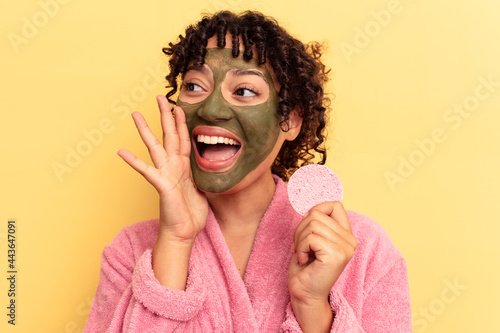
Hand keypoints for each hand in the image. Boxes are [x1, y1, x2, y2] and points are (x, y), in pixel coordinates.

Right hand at [117, 95, 207, 242]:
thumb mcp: (202, 189)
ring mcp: (165, 174)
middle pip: (168, 135)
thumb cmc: (190, 214)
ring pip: (154, 147)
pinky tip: (121, 152)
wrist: (184, 234)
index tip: (179, 107)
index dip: (181, 123)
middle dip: (165, 115)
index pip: (183, 139)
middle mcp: (172, 167)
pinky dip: (134, 161)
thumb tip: (207, 167)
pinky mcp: (161, 185)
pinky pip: (146, 171)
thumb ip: (200, 175)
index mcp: (183, 167)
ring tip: (135, 114)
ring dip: (145, 130)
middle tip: (160, 96)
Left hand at [288, 202, 356, 330]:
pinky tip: (304, 261)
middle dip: (300, 228)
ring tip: (302, 254)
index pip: (335, 205)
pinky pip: (310, 237)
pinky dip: (301, 248)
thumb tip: (310, 204)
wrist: (305, 294)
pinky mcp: (336, 255)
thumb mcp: (312, 239)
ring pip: (312, 224)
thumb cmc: (306, 268)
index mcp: (347, 235)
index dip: (316, 210)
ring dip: (299, 239)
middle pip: (317, 213)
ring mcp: (345, 248)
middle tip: (300, 247)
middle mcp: (350, 240)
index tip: (307, 229)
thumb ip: (317, 222)